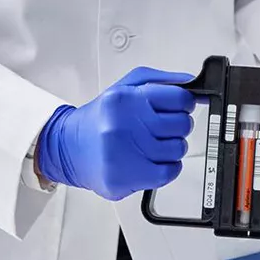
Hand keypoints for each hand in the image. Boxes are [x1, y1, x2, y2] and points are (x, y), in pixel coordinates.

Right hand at [36, 68, 194, 200]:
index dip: (185, 104)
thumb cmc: (100, 119)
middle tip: (162, 128)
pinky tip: (153, 161)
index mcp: (126, 99)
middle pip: (182, 125)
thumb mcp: (125, 88)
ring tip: (152, 145)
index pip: (179, 98)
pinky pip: (169, 172)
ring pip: (178, 149)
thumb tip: (191, 83)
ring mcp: (124, 153)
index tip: (180, 108)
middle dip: (177, 126)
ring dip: (172, 148)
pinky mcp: (124, 178)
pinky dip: (168, 168)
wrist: (67, 148)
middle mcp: (124, 124)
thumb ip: (160, 82)